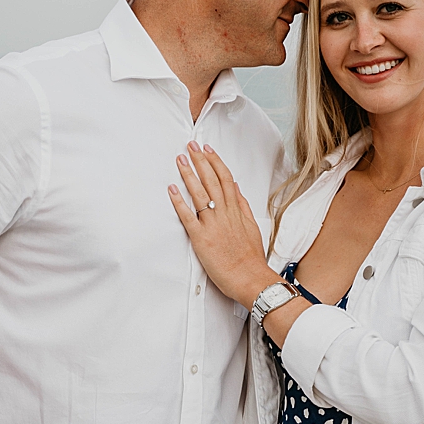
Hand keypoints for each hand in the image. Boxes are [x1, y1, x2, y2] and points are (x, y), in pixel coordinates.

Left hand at [168, 141, 272, 307]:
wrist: (250, 278)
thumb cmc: (250, 257)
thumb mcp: (251, 226)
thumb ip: (242, 206)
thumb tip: (236, 188)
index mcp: (236, 210)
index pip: (225, 179)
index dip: (215, 162)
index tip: (207, 149)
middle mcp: (224, 213)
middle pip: (212, 181)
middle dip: (200, 161)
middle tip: (190, 145)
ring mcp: (212, 224)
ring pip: (200, 194)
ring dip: (189, 174)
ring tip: (180, 159)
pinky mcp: (201, 238)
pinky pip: (188, 216)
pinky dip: (179, 201)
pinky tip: (172, 189)